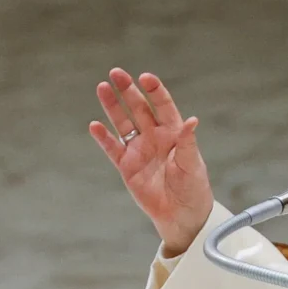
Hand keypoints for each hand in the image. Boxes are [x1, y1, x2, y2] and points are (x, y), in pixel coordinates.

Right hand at [89, 68, 213, 255]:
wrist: (182, 215)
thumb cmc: (193, 188)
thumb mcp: (192, 165)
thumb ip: (188, 142)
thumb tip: (192, 121)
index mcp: (173, 132)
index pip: (162, 105)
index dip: (154, 90)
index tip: (145, 78)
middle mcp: (154, 137)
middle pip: (138, 108)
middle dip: (128, 90)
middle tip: (116, 73)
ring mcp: (139, 150)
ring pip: (123, 123)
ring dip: (112, 106)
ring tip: (102, 88)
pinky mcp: (126, 166)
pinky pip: (112, 149)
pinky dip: (103, 138)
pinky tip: (94, 125)